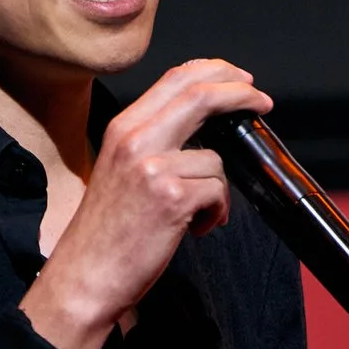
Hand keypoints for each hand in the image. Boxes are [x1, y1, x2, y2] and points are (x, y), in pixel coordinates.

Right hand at [21, 57, 260, 348]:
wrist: (85, 275)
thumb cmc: (105, 231)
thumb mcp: (120, 169)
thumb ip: (153, 141)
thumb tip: (204, 128)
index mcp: (123, 128)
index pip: (175, 79)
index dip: (216, 72)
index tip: (240, 79)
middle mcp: (136, 140)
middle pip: (201, 95)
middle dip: (241, 92)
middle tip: (262, 102)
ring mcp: (153, 168)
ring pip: (216, 158)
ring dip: (218, 189)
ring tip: (200, 214)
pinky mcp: (172, 199)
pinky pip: (218, 192)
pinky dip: (216, 213)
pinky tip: (197, 228)